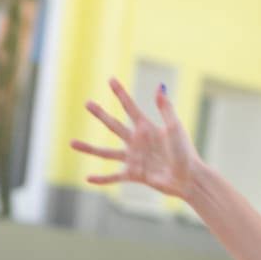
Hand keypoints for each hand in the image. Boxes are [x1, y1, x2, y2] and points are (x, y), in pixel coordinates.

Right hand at [71, 76, 200, 198]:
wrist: (188, 177)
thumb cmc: (185, 152)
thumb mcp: (175, 127)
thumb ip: (165, 108)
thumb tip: (159, 86)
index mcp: (147, 128)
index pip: (130, 107)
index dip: (120, 93)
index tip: (111, 80)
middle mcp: (137, 141)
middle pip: (113, 125)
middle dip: (100, 114)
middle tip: (87, 103)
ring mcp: (134, 158)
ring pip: (106, 152)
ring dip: (89, 148)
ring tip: (72, 143)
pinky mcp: (134, 175)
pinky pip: (114, 177)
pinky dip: (102, 179)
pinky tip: (88, 178)